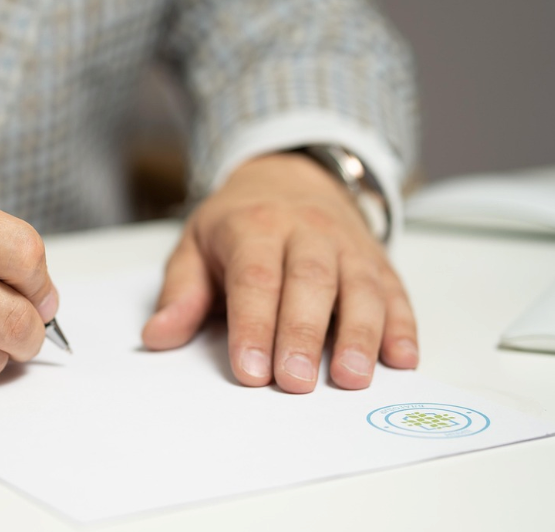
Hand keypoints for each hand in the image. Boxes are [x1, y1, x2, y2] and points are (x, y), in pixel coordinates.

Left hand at [142, 153, 417, 392]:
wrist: (290, 177)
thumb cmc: (238, 223)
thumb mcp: (195, 246)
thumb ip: (181, 293)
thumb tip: (158, 336)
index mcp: (254, 227)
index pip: (254, 278)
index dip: (253, 325)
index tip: (249, 371)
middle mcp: (306, 231)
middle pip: (309, 282)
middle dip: (303, 334)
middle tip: (296, 383)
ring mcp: (347, 244)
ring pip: (359, 286)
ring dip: (359, 334)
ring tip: (351, 378)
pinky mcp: (378, 260)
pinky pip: (394, 290)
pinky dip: (402, 326)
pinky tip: (402, 359)